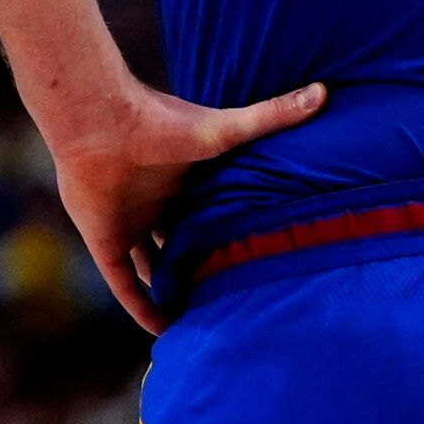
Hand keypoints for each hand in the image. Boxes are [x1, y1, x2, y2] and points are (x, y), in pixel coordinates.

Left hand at [53, 80, 326, 333]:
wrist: (100, 124)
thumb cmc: (161, 123)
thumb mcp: (225, 130)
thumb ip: (272, 115)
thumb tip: (323, 92)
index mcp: (186, 179)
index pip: (210, 214)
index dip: (230, 234)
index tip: (259, 257)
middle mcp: (158, 203)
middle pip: (183, 241)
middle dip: (203, 264)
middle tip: (233, 295)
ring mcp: (130, 223)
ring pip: (154, 267)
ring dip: (173, 289)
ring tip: (201, 317)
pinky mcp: (106, 242)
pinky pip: (125, 284)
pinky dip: (142, 307)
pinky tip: (163, 331)